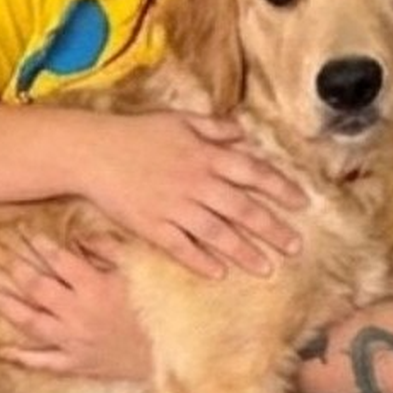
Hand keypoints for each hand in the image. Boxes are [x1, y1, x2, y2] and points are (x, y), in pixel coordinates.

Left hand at [0, 234, 150, 380]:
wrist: (172, 356)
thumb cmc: (157, 309)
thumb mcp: (139, 271)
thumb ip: (110, 249)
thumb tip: (81, 235)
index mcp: (94, 286)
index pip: (58, 260)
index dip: (37, 243)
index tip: (20, 229)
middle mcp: (78, 312)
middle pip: (36, 285)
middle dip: (11, 265)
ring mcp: (74, 340)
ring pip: (31, 321)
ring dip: (6, 304)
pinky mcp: (77, 364)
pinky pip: (45, 362)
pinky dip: (22, 358)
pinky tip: (1, 351)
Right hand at [81, 112, 307, 278]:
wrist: (90, 151)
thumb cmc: (134, 133)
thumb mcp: (178, 120)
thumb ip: (214, 128)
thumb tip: (243, 135)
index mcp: (204, 155)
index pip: (253, 172)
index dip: (281, 188)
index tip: (302, 203)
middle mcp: (195, 182)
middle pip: (242, 209)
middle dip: (272, 229)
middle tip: (294, 247)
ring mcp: (173, 206)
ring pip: (217, 233)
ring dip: (244, 252)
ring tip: (266, 268)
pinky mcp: (151, 225)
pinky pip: (181, 247)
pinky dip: (201, 261)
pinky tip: (219, 273)